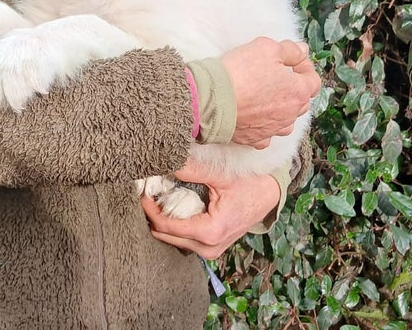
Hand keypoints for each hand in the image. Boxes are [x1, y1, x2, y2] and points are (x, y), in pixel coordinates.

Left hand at [142, 160, 280, 258]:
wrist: (270, 195)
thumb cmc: (250, 184)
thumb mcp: (220, 175)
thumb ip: (192, 169)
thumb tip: (165, 160)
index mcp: (210, 232)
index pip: (166, 226)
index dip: (149, 209)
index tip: (141, 192)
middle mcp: (208, 247)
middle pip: (166, 236)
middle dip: (153, 215)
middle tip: (145, 192)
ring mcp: (210, 251)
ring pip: (173, 239)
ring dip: (163, 220)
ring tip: (156, 197)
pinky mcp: (211, 247)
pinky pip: (184, 239)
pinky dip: (174, 224)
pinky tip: (171, 206)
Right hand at [222, 37, 319, 148]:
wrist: (212, 100)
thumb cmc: (241, 72)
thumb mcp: (267, 48)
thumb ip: (290, 50)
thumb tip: (303, 51)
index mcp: (297, 92)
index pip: (313, 81)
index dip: (305, 68)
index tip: (293, 61)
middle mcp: (289, 114)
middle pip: (302, 102)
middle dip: (295, 88)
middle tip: (279, 76)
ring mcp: (272, 129)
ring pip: (287, 122)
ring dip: (283, 110)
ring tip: (269, 99)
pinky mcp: (255, 138)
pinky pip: (267, 135)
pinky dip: (265, 127)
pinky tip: (256, 118)